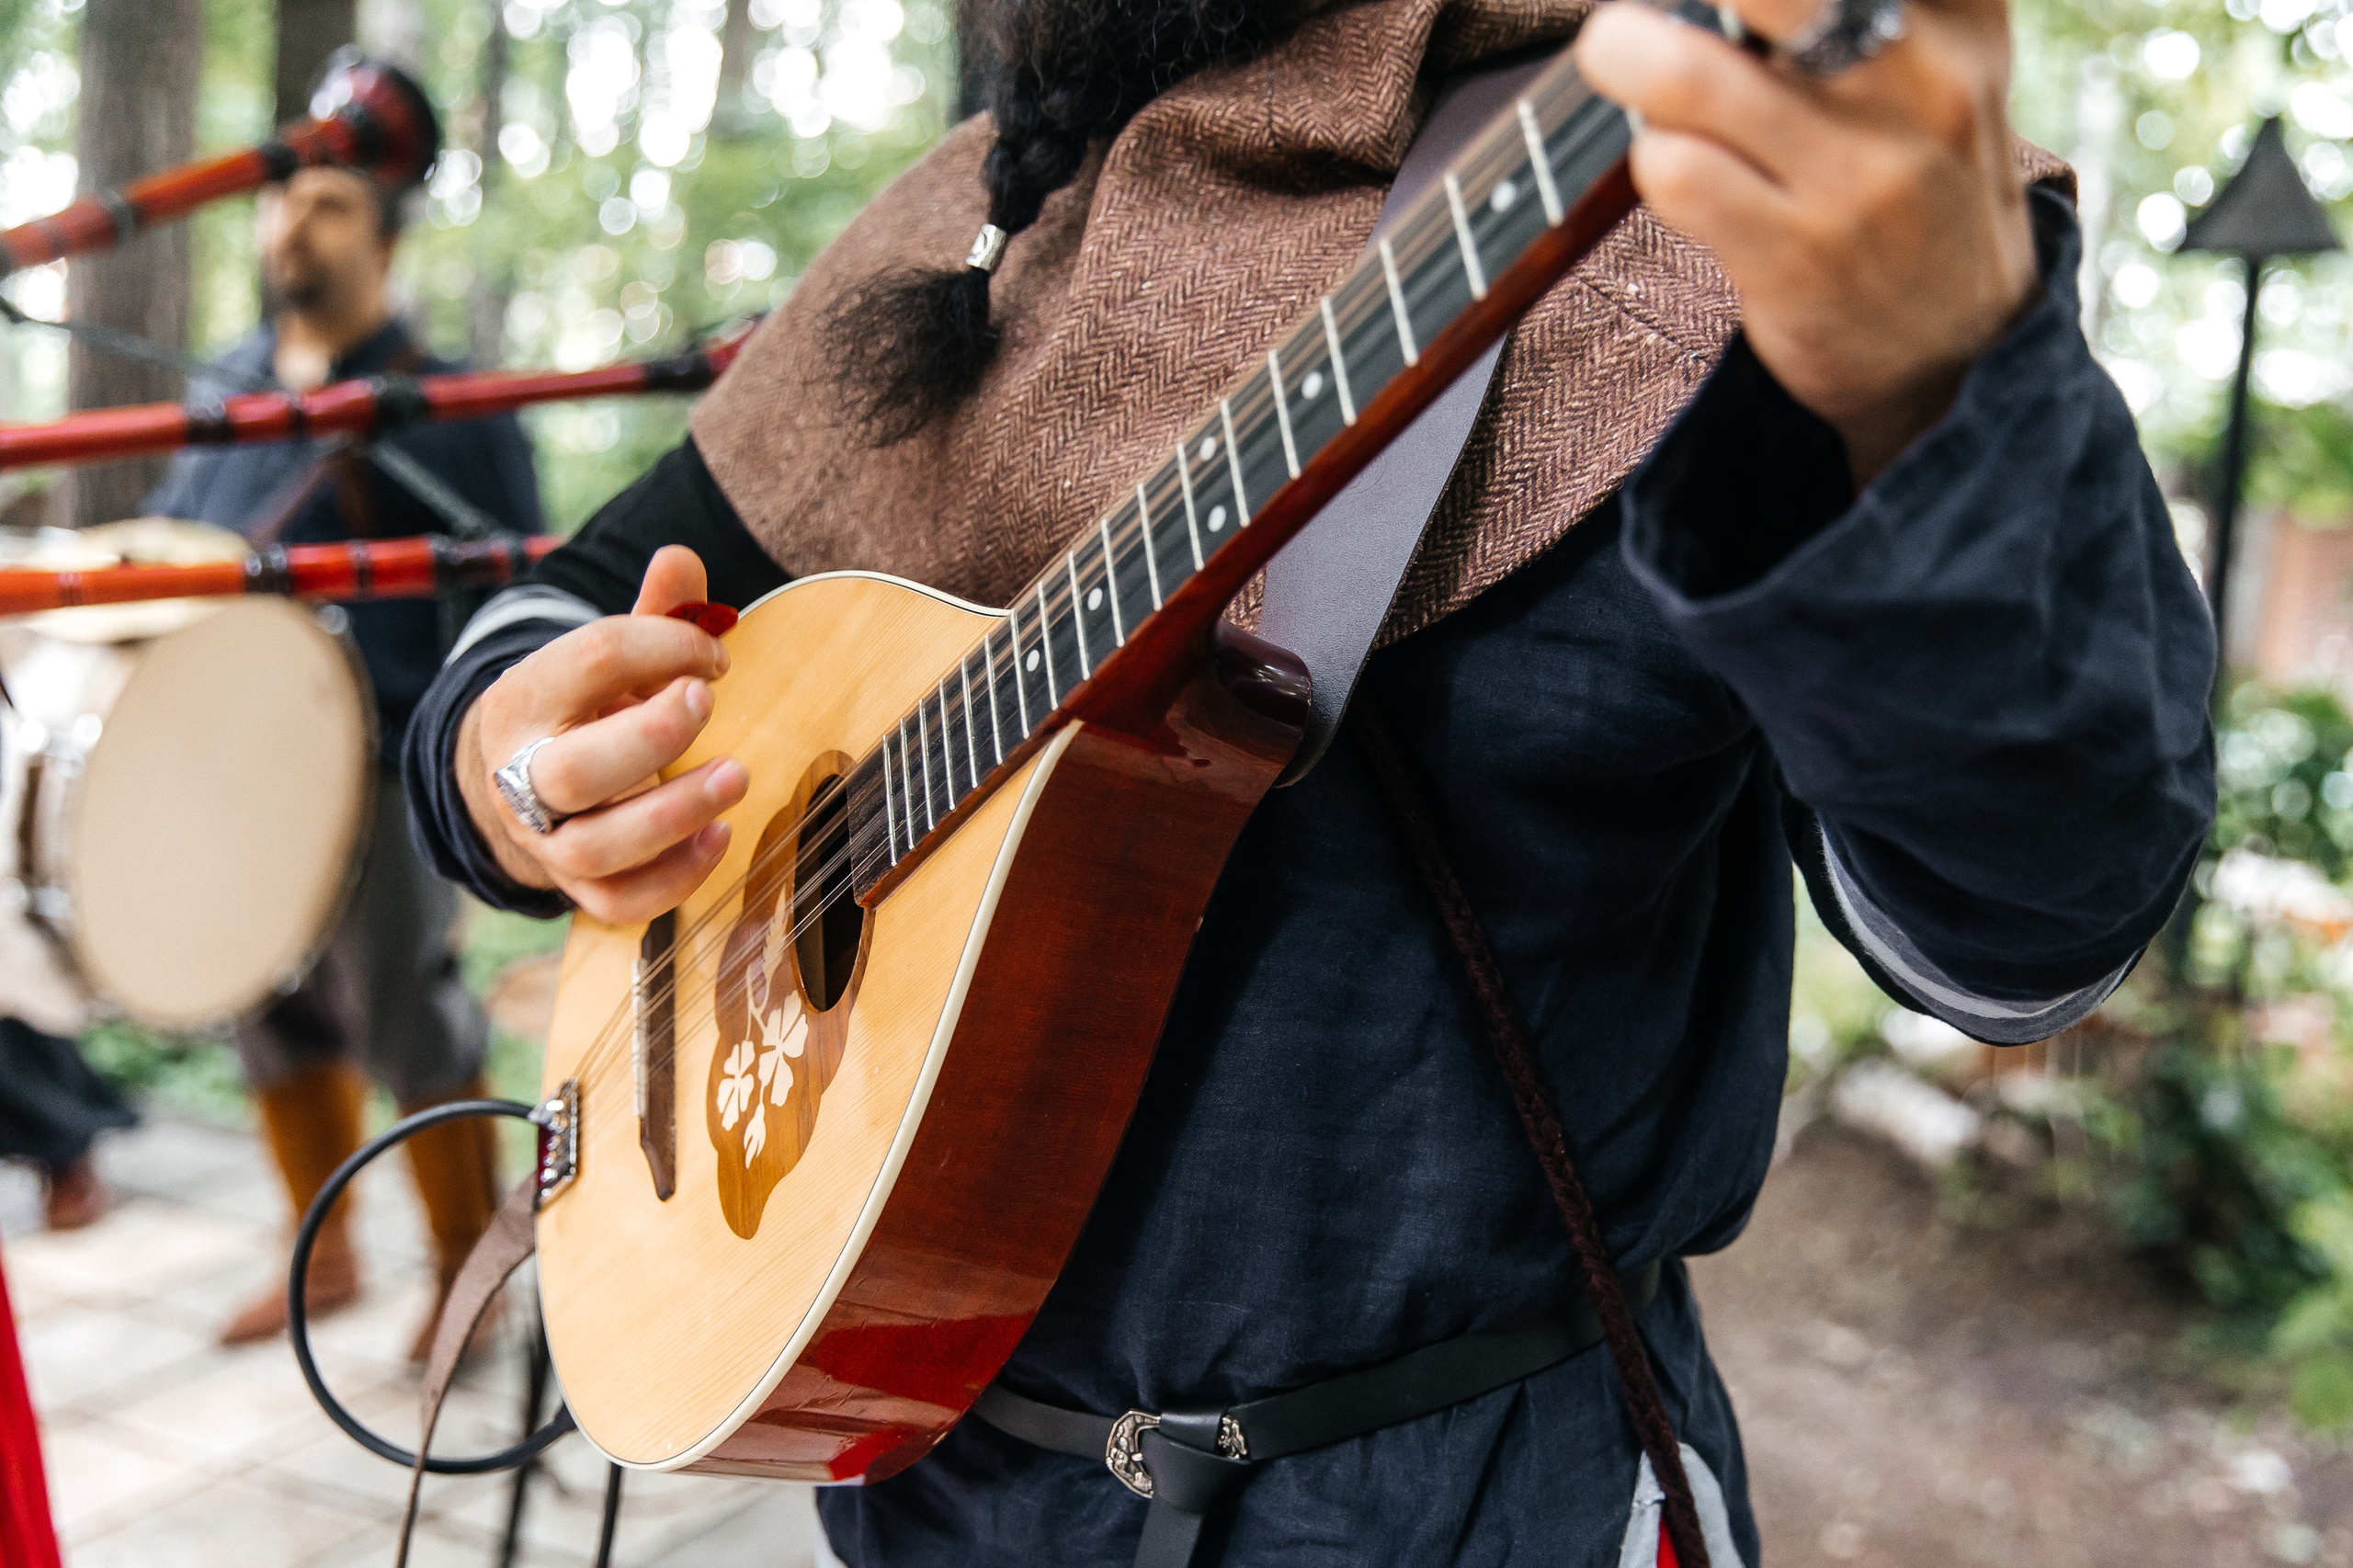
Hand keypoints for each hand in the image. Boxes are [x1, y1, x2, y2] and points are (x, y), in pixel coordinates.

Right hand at [457, 545, 748, 922]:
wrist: (518, 783)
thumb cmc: (585, 708)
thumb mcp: (609, 656)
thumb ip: (652, 611)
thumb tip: (682, 557)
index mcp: (527, 697)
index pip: (591, 662)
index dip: (665, 646)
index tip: (714, 657)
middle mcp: (523, 774)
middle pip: (575, 771)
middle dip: (653, 739)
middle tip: (708, 704)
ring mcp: (546, 839)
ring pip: (597, 846)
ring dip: (675, 814)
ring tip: (738, 776)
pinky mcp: (576, 889)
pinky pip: (620, 901)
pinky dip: (674, 878)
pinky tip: (720, 836)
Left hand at [1574, 0, 2040, 482]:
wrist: (1958, 349)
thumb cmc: (1919, 181)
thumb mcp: (1940, 64)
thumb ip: (1855, 6)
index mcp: (1962, 15)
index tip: (1727, 4)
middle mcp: (1922, 82)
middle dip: (1668, 3)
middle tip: (1643, 15)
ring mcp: (1857, 176)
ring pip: (1686, 74)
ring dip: (1629, 58)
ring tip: (1627, 61)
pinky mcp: (1794, 255)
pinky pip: (1672, 170)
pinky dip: (1649, 154)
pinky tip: (1676, 164)